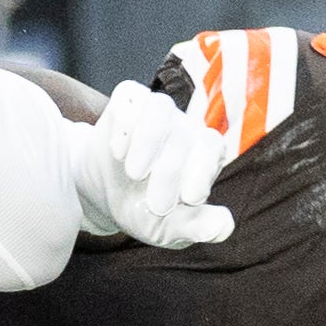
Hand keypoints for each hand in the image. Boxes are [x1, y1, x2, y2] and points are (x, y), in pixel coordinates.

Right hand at [73, 79, 233, 248]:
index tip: (189, 198)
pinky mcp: (127, 103)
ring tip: (134, 174)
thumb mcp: (169, 229)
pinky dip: (124, 123)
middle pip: (184, 133)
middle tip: (156, 206)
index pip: (211, 146)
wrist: (102, 197)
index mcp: (202, 154)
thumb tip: (223, 226)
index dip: (203, 169)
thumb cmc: (144, 211)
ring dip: (148, 139)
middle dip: (170, 172)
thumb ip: (196, 227)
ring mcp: (155, 113)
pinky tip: (118, 153)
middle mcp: (182, 128)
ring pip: (160, 106)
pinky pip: (130, 96)